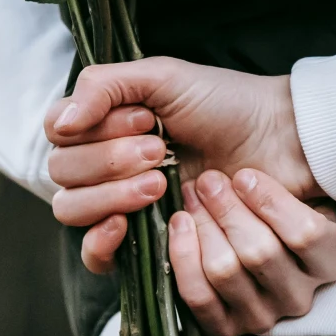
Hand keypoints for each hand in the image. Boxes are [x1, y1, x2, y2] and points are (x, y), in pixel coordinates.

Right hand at [45, 58, 315, 274]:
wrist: (277, 143)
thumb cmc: (225, 104)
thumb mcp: (164, 77)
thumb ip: (104, 86)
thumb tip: (60, 125)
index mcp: (103, 123)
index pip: (57, 132)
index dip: (93, 128)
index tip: (146, 119)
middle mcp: (103, 164)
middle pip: (62, 173)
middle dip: (110, 159)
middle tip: (161, 150)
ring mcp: (119, 204)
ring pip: (72, 210)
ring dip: (111, 193)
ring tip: (162, 181)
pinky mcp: (141, 241)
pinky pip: (94, 257)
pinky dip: (100, 241)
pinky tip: (126, 224)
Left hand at [168, 167, 335, 335]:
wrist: (253, 247)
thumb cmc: (276, 211)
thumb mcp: (299, 194)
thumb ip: (295, 178)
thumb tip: (262, 161)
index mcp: (330, 263)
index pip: (306, 235)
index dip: (270, 201)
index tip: (243, 175)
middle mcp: (300, 297)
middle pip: (260, 252)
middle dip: (227, 208)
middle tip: (208, 179)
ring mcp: (262, 318)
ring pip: (225, 271)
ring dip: (202, 226)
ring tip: (192, 196)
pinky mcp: (225, 328)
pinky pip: (198, 295)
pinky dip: (183, 255)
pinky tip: (179, 224)